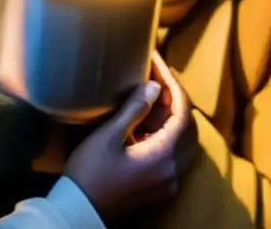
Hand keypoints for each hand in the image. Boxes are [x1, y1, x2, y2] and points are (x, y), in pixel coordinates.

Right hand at [64, 52, 196, 219]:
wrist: (81, 207)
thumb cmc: (90, 171)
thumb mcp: (109, 136)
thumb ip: (134, 110)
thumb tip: (154, 86)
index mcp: (164, 155)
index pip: (182, 113)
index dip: (173, 84)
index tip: (158, 62)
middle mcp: (174, 170)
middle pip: (188, 127)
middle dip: (176, 98)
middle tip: (157, 76)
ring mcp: (169, 180)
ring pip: (183, 141)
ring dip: (173, 115)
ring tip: (153, 93)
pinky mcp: (160, 186)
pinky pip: (174, 153)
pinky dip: (167, 132)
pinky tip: (150, 121)